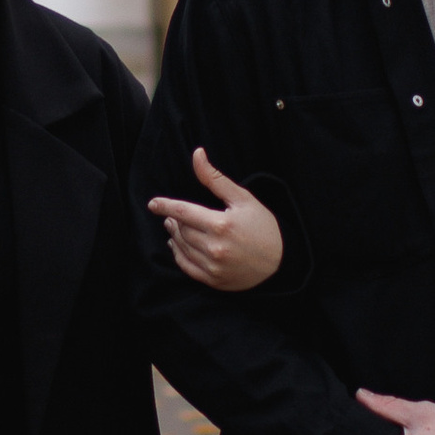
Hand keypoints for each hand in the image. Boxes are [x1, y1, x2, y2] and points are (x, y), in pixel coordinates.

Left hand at [147, 147, 284, 293]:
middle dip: (174, 220)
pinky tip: (177, 245)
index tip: (153, 203)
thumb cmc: (263, 226)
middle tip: (175, 215)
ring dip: (175, 236)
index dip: (165, 206)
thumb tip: (197, 154)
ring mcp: (213, 266)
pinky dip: (178, 254)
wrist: (281, 262)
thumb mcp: (243, 199)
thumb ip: (215, 178)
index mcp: (221, 224)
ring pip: (181, 247)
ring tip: (176, 227)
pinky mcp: (213, 280)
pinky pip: (186, 266)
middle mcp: (215, 247)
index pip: (183, 212)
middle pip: (181, 230)